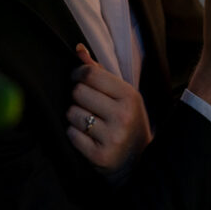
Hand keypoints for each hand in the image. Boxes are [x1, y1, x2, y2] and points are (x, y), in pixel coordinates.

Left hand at [66, 45, 152, 173]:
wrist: (139, 161)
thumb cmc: (127, 120)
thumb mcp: (122, 94)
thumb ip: (99, 72)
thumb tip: (78, 49)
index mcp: (129, 96)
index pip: (90, 74)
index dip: (78, 74)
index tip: (78, 78)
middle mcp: (123, 115)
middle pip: (78, 92)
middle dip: (78, 97)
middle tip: (87, 104)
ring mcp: (112, 137)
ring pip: (72, 113)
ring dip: (75, 116)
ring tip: (88, 121)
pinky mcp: (100, 156)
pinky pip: (72, 134)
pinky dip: (74, 134)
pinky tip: (87, 136)